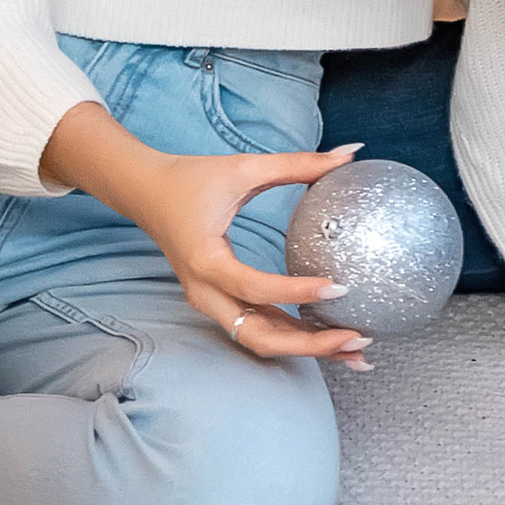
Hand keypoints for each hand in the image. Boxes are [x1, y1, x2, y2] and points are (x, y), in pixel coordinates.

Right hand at [42, 103, 373, 367]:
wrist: (146, 192)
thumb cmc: (192, 178)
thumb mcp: (244, 168)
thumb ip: (298, 164)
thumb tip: (351, 153)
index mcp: (205, 261)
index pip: (254, 287)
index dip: (296, 292)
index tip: (339, 287)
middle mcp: (205, 293)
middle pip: (259, 336)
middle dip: (309, 344)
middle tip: (359, 338)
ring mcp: (211, 303)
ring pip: (260, 339)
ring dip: (306, 348)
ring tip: (356, 351)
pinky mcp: (221, 302)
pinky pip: (257, 328)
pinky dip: (293, 337)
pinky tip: (329, 336)